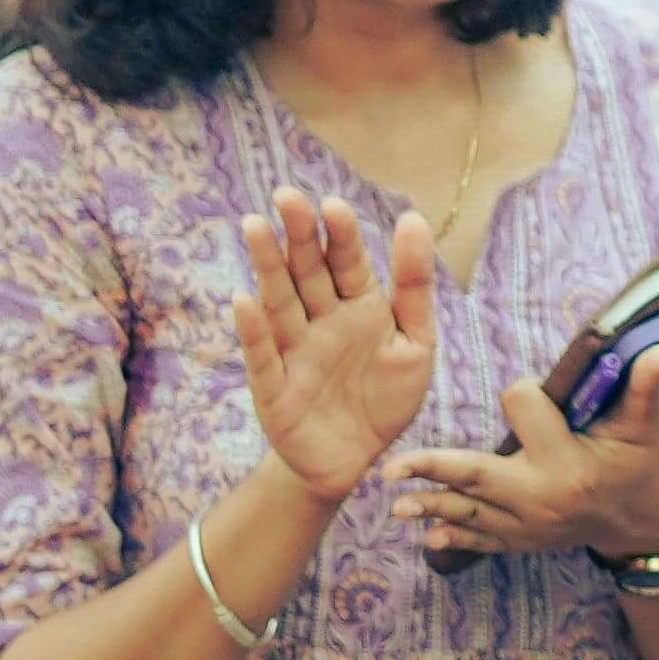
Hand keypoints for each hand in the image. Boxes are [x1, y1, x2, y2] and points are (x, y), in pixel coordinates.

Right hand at [234, 188, 441, 506]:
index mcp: (359, 306)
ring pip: (279, 302)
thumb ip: (413, 286)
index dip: (340, 234)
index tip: (333, 205)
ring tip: (255, 226)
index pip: (347, 261)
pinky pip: (262, 356)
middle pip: (307, 272)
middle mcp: (321, 320)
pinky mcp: (274, 388)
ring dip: (267, 267)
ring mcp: (294, 351)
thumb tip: (414, 218)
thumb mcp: (415, 342)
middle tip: (286, 197)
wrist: (355, 463)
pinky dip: (253, 330)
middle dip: (298, 235)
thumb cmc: (385, 399)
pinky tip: (243, 300)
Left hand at [385, 348, 658, 566]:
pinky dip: (455, 538)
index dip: (525, 394)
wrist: (649, 522)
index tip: (534, 392)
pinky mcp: (526, 541)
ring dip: (431, 507)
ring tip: (394, 506)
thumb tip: (658, 349)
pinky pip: (483, 540)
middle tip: (390, 469)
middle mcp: (541, 497)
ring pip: (470, 512)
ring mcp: (530, 526)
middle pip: (476, 476)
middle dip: (432, 470)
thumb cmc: (647, 463)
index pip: (522, 411)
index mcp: (567, 462)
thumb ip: (646, 389)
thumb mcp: (649, 426)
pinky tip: (429, 535)